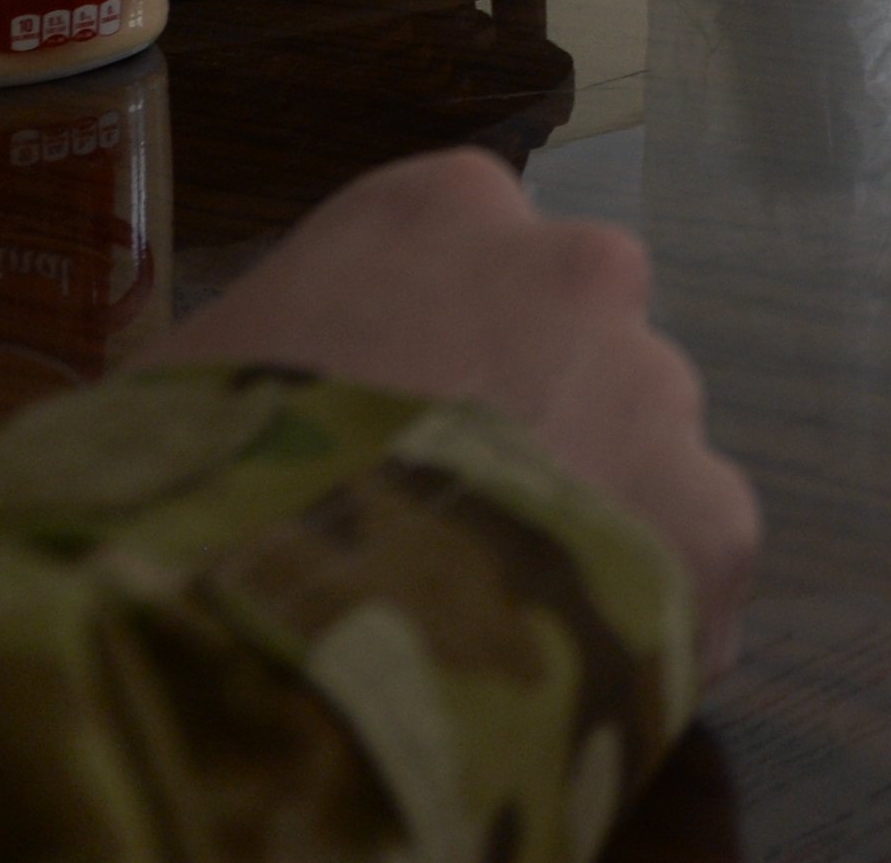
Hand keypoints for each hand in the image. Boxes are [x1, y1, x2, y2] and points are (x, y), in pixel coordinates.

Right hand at [139, 148, 760, 677]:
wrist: (252, 632)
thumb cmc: (176, 491)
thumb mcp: (184, 389)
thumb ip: (270, 366)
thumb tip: (254, 419)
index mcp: (434, 213)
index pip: (459, 252)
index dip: (424, 351)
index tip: (387, 428)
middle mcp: (572, 272)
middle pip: (566, 344)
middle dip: (525, 424)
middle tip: (443, 528)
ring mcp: (656, 391)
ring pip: (639, 449)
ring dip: (587, 515)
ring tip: (488, 619)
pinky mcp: (714, 524)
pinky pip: (691, 566)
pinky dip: (644, 618)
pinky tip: (556, 677)